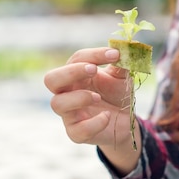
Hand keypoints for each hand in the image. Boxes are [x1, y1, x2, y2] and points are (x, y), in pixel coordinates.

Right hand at [43, 47, 141, 172]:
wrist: (126, 122)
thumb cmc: (117, 95)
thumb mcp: (122, 77)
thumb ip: (122, 63)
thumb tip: (126, 46)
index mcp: (75, 75)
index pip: (76, 59)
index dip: (94, 55)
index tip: (115, 54)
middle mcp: (67, 93)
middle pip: (51, 79)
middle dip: (70, 72)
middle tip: (93, 70)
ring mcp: (69, 114)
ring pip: (57, 104)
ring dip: (78, 97)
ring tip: (98, 97)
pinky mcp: (76, 133)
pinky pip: (77, 130)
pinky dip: (94, 123)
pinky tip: (107, 116)